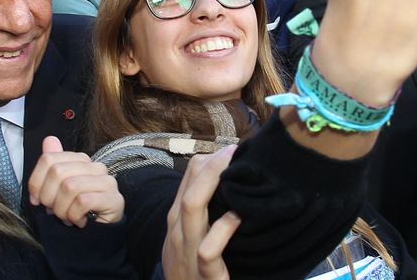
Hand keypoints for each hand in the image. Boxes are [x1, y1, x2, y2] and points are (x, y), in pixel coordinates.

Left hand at [28, 136, 123, 227]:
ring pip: (70, 187)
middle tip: (54, 211)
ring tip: (67, 218)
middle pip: (57, 172)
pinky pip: (83, 201)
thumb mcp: (57, 190)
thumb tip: (49, 140)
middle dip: (49, 198)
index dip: (36, 182)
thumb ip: (52, 165)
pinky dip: (74, 215)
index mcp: (81, 160)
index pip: (49, 159)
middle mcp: (95, 167)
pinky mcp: (114, 199)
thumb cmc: (77, 211)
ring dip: (62, 209)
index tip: (36, 200)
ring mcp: (107, 181)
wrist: (99, 235)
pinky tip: (79, 222)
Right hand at [162, 145, 240, 279]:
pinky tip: (238, 217)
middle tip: (237, 150)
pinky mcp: (204, 274)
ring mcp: (188, 251)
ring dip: (213, 182)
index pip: (187, 178)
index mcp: (177, 219)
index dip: (208, 160)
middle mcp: (179, 231)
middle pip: (190, 187)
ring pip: (192, 207)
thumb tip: (225, 183)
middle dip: (213, 164)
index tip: (232, 150)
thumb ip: (202, 212)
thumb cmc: (190, 268)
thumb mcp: (188, 237)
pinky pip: (209, 249)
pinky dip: (223, 230)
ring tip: (237, 170)